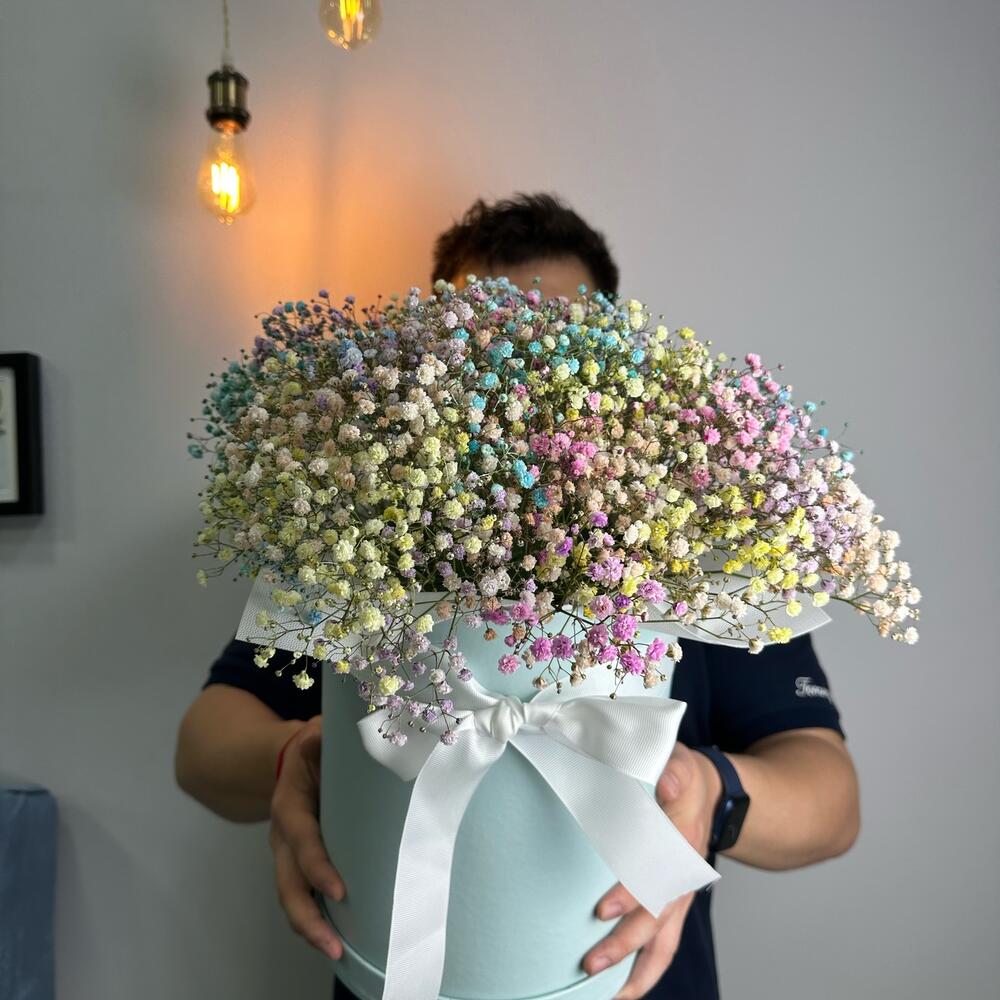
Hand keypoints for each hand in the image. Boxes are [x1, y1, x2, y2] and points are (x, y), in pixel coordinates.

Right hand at [268, 714, 346, 960]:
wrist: (291, 756)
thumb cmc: (316, 745)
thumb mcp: (319, 733)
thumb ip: (330, 732)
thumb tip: (358, 727)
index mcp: (290, 802)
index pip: (302, 838)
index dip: (318, 865)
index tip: (341, 890)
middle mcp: (284, 833)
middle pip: (287, 883)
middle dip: (307, 918)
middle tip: (334, 946)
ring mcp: (288, 853)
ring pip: (292, 896)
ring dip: (311, 928)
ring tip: (337, 953)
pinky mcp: (300, 862)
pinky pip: (304, 894)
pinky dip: (317, 919)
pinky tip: (340, 939)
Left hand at [582, 743, 721, 998]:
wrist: (705, 789)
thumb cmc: (678, 774)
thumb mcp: (677, 762)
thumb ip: (672, 772)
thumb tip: (668, 784)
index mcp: (682, 838)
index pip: (657, 873)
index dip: (631, 893)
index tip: (603, 909)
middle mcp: (683, 873)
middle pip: (658, 917)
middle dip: (625, 942)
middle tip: (590, 960)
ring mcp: (680, 894)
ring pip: (663, 941)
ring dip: (635, 969)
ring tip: (606, 994)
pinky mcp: (674, 905)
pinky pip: (663, 946)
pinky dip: (644, 972)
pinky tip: (620, 992)